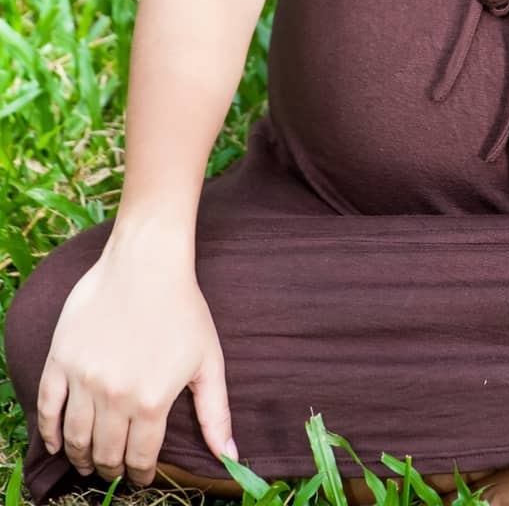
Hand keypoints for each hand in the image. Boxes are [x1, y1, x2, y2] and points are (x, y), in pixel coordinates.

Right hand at [36, 244, 238, 486]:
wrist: (147, 262)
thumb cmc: (183, 308)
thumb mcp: (208, 360)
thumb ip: (216, 413)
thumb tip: (230, 458)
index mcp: (153, 401)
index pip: (141, 457)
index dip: (141, 474)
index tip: (141, 477)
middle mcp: (115, 396)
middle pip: (107, 452)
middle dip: (111, 469)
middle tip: (114, 470)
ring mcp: (84, 378)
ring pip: (76, 438)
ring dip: (82, 457)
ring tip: (89, 461)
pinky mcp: (61, 360)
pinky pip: (47, 409)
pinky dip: (49, 433)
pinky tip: (57, 443)